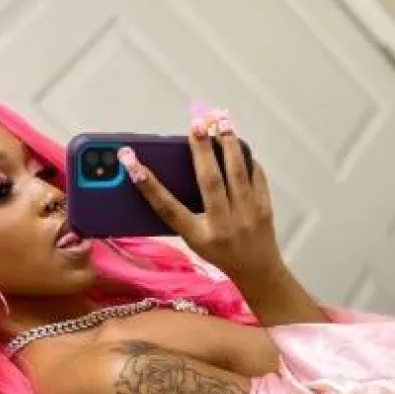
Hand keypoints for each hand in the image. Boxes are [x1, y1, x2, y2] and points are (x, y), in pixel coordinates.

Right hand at [116, 110, 283, 284]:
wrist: (257, 271)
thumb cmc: (219, 252)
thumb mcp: (194, 239)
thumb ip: (181, 213)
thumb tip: (165, 173)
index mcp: (198, 236)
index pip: (168, 209)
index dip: (148, 186)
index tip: (130, 162)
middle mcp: (222, 226)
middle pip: (209, 182)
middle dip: (200, 151)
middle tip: (195, 125)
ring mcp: (246, 217)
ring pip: (237, 174)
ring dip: (229, 145)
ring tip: (222, 122)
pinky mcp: (264, 209)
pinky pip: (256, 177)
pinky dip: (247, 158)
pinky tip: (239, 145)